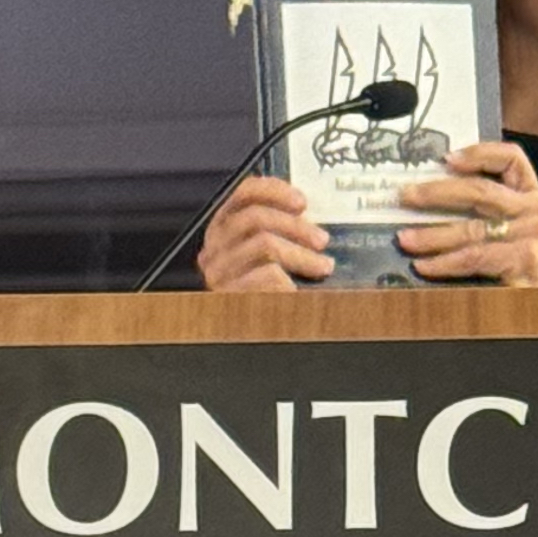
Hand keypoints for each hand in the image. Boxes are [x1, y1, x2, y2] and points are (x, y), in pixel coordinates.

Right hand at [198, 174, 332, 291]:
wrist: (259, 346)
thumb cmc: (269, 301)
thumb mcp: (270, 260)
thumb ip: (279, 234)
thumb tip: (308, 215)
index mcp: (224, 234)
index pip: (242, 195)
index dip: (274, 190)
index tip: (301, 201)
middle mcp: (215, 251)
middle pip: (255, 218)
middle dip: (296, 226)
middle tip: (321, 239)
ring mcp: (220, 275)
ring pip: (263, 243)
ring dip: (302, 255)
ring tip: (322, 266)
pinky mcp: (230, 297)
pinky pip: (267, 274)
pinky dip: (290, 281)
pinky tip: (299, 290)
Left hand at [398, 141, 537, 287]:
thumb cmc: (533, 273)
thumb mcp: (520, 234)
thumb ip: (492, 214)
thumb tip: (435, 204)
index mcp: (533, 197)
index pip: (511, 159)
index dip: (479, 153)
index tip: (447, 158)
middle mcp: (536, 210)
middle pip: (480, 191)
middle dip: (436, 193)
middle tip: (406, 197)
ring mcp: (532, 234)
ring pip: (471, 228)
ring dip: (431, 235)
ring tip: (405, 239)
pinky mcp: (525, 259)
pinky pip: (474, 257)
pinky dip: (444, 262)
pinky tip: (425, 266)